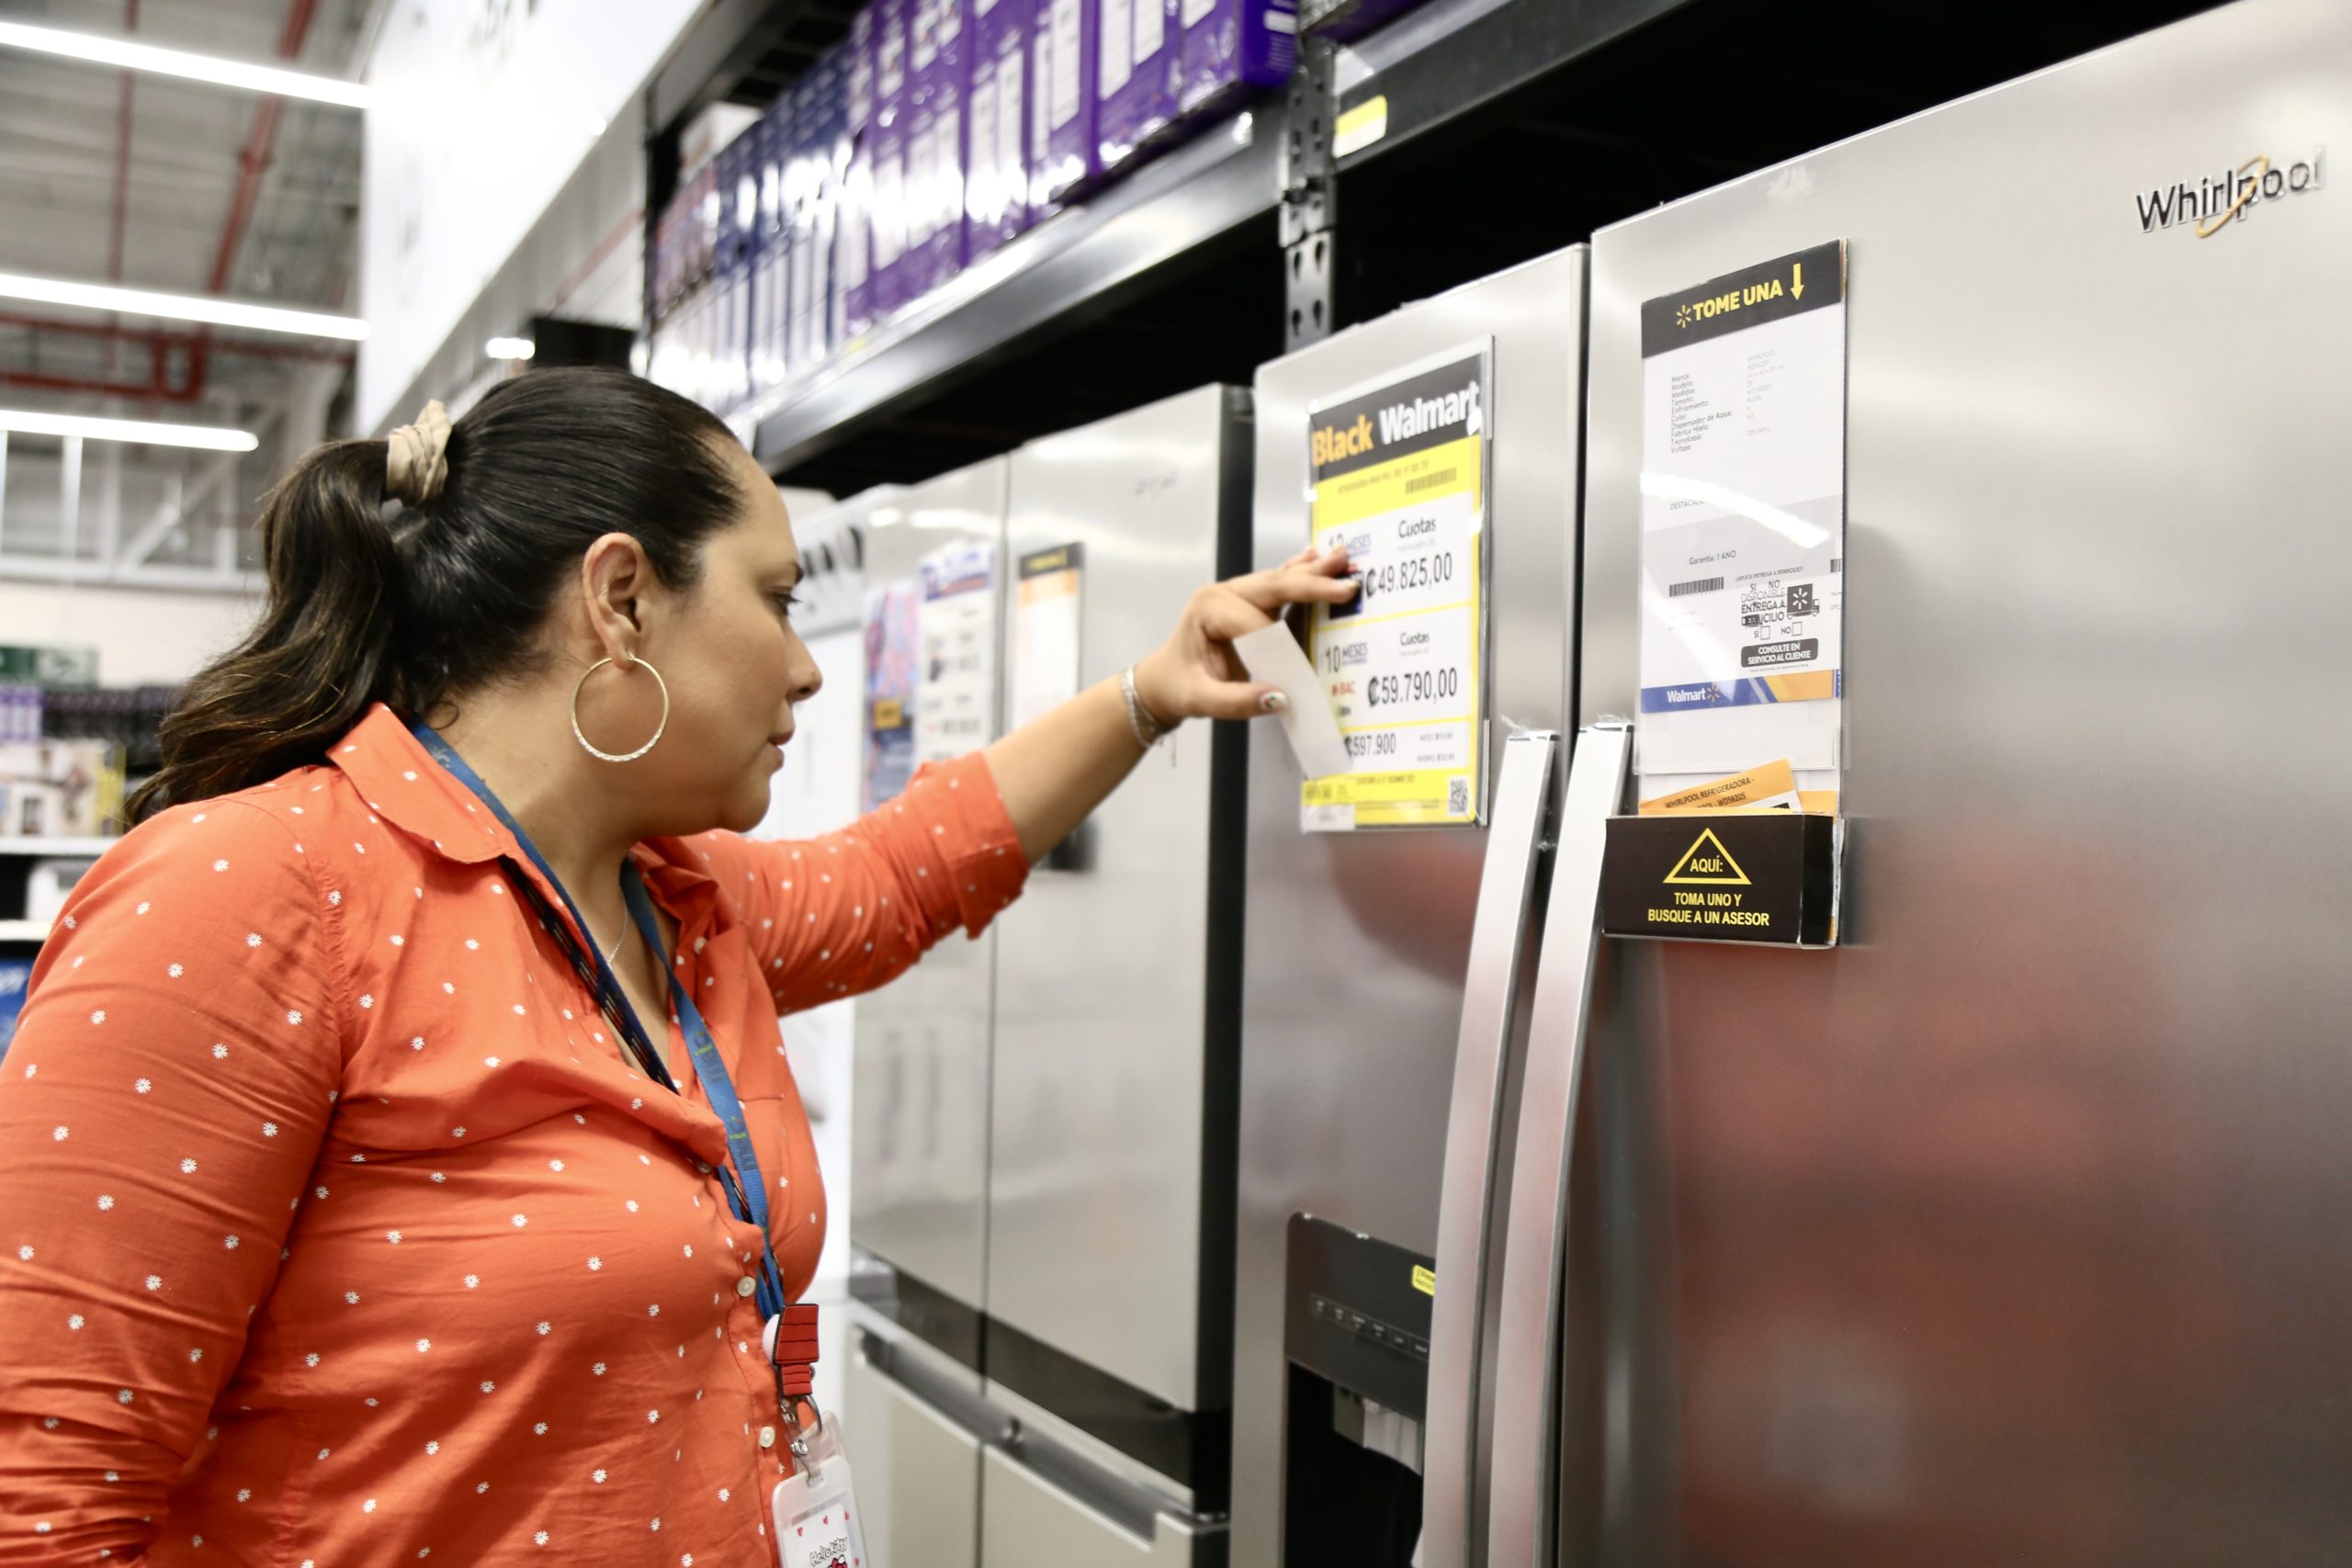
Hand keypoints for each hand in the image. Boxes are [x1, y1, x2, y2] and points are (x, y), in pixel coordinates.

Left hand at [1132, 545, 1357, 723]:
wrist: (1164, 680)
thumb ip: (1236, 702)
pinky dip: (1301, 573)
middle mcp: (1223, 593)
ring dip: (1313, 571)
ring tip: (1343, 558)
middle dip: (1311, 584)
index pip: (1254, 623)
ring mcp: (1236, 593)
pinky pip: (1279, 585)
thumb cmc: (1178, 687)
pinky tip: (1319, 558)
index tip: (1304, 669)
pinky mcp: (1248, 601)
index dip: (1280, 645)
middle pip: (1273, 585)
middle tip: (1347, 583)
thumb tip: (1280, 698)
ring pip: (1280, 579)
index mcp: (1208, 609)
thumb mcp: (1199, 700)